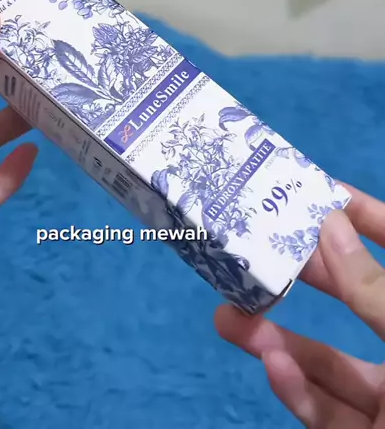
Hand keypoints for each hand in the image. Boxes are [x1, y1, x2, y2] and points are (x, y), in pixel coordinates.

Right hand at [215, 189, 384, 427]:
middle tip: (256, 253)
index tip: (320, 194)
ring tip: (229, 318)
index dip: (369, 219)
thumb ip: (375, 291)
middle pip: (359, 303)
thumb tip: (330, 227)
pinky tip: (272, 365)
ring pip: (333, 367)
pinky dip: (299, 393)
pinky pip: (331, 417)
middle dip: (306, 279)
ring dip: (280, 342)